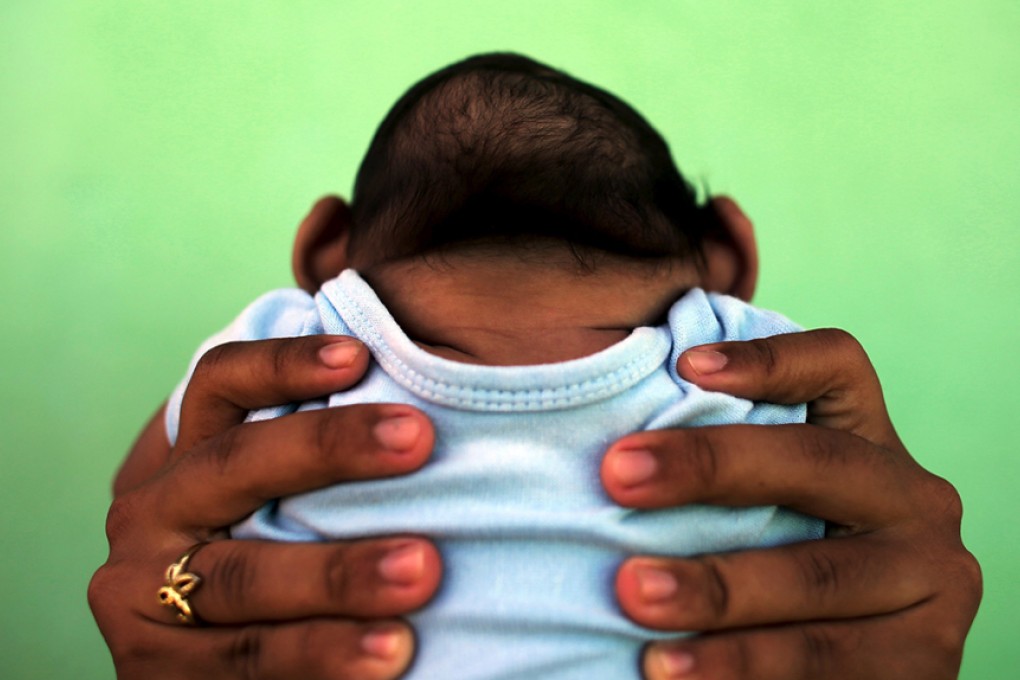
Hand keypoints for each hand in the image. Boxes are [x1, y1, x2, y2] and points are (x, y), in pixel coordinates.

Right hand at [90, 336, 441, 678]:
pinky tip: (391, 657)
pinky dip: (320, 658)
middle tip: (417, 438)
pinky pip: (249, 662)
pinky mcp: (157, 674)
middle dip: (328, 448)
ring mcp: (142, 597)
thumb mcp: (269, 506)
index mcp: (183, 460)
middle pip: (235, 464)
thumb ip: (313, 468)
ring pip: (244, 578)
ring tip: (419, 572)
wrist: (205, 663)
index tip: (359, 356)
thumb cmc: (270, 564)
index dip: (284, 363)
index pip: (221, 387)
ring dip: (337, 575)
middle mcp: (152, 516)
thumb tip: (418, 408)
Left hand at [602, 329, 981, 679]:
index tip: (685, 366)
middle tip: (618, 476)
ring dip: (717, 587)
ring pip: (816, 576)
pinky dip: (743, 665)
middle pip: (814, 461)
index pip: (837, 368)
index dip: (767, 358)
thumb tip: (614, 449)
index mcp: (870, 445)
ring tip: (635, 595)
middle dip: (709, 465)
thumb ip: (730, 477)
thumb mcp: (776, 511)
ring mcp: (931, 582)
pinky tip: (676, 669)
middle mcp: (914, 500)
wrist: (854, 672)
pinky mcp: (925, 662)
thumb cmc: (783, 571)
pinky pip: (824, 661)